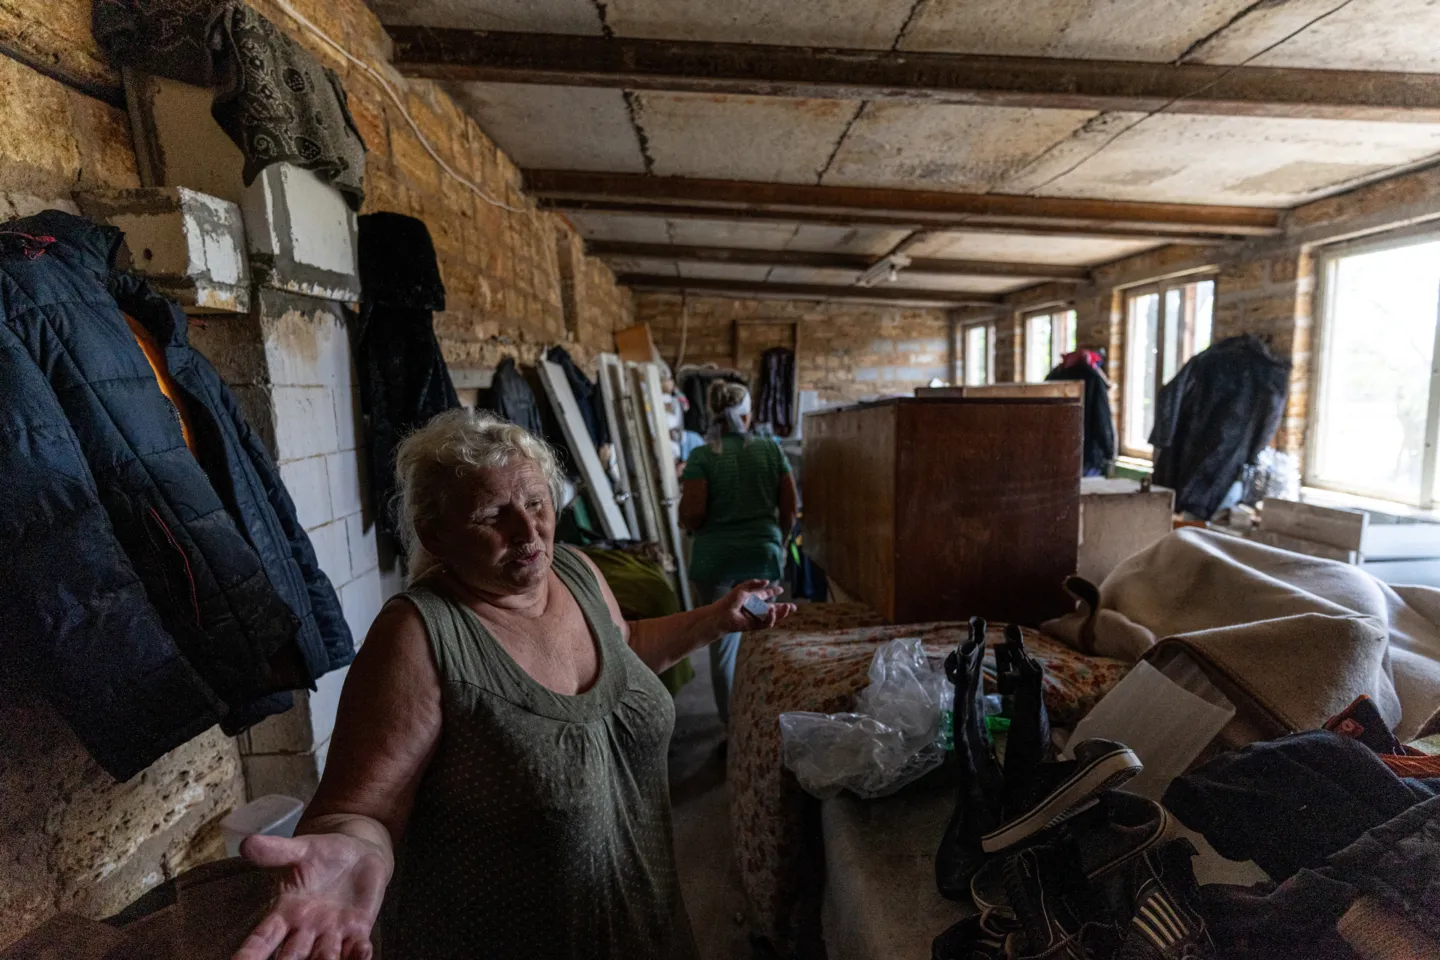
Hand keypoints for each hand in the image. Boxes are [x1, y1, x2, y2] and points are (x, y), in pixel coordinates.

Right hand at [233, 832, 388, 959]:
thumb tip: (246, 843)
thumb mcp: (300, 850)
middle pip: (291, 957)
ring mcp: (332, 934)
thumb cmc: (323, 855)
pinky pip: (357, 949)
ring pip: (324, 958)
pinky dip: (358, 955)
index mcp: (286, 913)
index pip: (262, 939)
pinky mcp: (358, 930)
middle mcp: (306, 930)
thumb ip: (276, 851)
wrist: (359, 853)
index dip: (250, 954)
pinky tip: (362, 953)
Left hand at [713, 580, 795, 633]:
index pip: (765, 595)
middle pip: (773, 609)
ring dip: (782, 613)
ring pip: (773, 617)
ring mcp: (756, 617)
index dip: (773, 592)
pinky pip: (767, 623)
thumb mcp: (742, 588)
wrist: (722, 615)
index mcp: (753, 598)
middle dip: (784, 608)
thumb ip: (754, 584)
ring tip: (789, 607)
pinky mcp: (755, 625)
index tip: (780, 589)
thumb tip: (767, 581)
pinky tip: (772, 611)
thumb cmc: (729, 601)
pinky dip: (771, 617)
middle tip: (793, 607)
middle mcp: (756, 608)